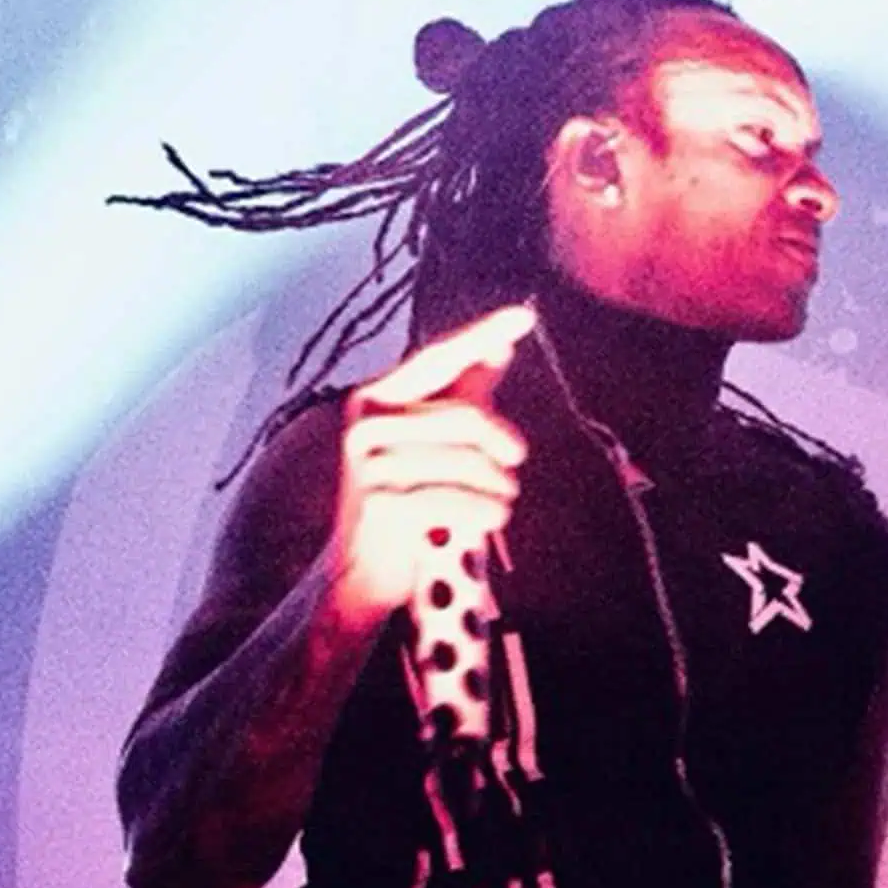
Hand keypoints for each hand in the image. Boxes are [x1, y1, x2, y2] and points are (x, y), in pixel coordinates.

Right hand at [329, 304, 535, 627]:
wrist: (366, 572)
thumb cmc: (408, 500)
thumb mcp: (433, 443)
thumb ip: (463, 393)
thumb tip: (500, 344)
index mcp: (376, 398)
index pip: (438, 360)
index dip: (480, 336)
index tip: (523, 316)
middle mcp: (364, 424)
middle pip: (466, 418)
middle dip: (505, 446)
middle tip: (517, 464)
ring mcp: (368, 464)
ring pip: (468, 463)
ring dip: (500, 487)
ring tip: (502, 501)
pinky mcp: (379, 503)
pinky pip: (458, 498)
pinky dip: (487, 511)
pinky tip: (491, 519)